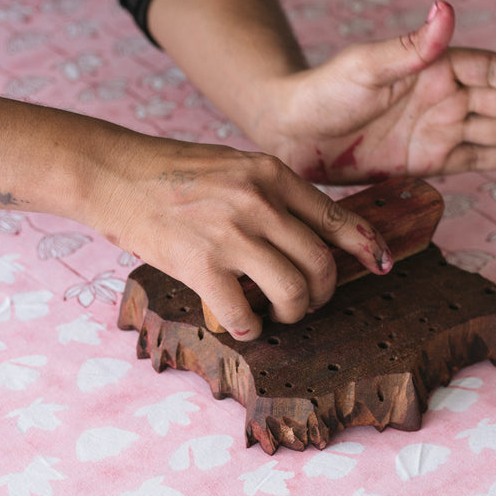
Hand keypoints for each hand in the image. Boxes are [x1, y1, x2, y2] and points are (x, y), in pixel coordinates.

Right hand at [87, 136, 389, 339]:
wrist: (112, 172)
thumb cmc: (171, 174)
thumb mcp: (234, 167)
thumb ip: (271, 194)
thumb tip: (308, 233)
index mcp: (272, 174)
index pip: (337, 217)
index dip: (368, 247)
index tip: (383, 264)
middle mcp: (259, 202)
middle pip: (322, 264)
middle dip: (323, 293)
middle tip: (308, 301)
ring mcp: (232, 234)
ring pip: (294, 292)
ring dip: (293, 314)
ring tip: (278, 315)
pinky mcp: (201, 265)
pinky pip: (245, 314)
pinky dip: (249, 328)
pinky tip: (241, 324)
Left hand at [254, 1, 495, 183]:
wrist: (291, 134)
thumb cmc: (322, 93)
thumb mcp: (365, 66)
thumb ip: (409, 46)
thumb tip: (445, 10)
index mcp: (433, 67)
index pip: (490, 71)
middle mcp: (443, 95)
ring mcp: (438, 127)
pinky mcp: (427, 159)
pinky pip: (475, 158)